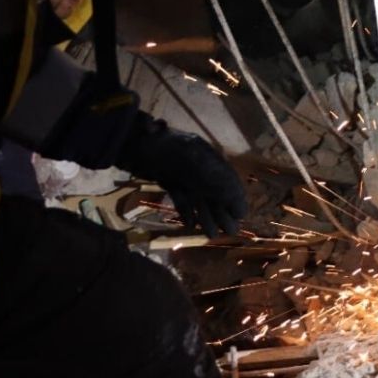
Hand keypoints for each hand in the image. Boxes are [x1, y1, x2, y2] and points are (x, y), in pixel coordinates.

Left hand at [119, 116, 246, 236]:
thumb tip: (242, 211)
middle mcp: (199, 166)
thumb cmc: (169, 152)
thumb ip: (222, 187)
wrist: (135, 143)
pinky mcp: (167, 180)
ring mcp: (182, 174)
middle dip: (222, 211)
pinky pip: (181, 198)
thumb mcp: (202, 168)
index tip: (241, 216)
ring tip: (212, 234)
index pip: (228, 180)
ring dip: (206, 216)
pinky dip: (186, 211)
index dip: (235, 198)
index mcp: (210, 158)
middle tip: (230, 232)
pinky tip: (190, 225)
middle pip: (214, 192)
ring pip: (198, 198)